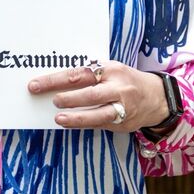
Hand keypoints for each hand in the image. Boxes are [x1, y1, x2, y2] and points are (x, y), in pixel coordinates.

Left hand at [28, 61, 168, 131]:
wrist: (157, 97)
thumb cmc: (125, 80)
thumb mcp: (111, 69)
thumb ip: (89, 74)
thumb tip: (56, 82)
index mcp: (111, 69)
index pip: (79, 73)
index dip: (55, 79)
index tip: (36, 84)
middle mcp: (118, 87)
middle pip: (89, 93)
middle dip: (68, 97)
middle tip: (53, 100)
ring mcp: (122, 107)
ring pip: (98, 113)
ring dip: (77, 117)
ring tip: (59, 118)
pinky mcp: (123, 123)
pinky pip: (101, 124)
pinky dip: (85, 124)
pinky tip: (72, 124)